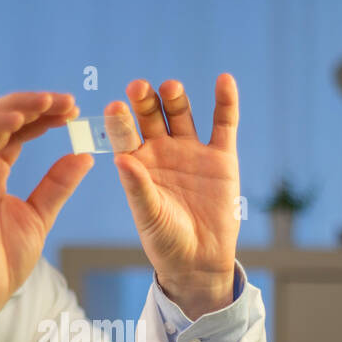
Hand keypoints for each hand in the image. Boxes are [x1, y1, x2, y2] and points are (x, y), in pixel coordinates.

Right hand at [0, 92, 94, 341]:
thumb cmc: (2, 260)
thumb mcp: (40, 216)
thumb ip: (57, 184)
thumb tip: (82, 157)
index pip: (15, 130)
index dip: (42, 115)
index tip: (72, 111)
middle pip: (0, 117)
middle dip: (33, 103)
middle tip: (68, 102)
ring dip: (16, 104)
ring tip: (50, 101)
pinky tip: (22, 117)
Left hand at [109, 74, 240, 319]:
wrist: (200, 260)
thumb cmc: (166, 241)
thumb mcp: (149, 216)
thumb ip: (137, 187)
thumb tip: (120, 159)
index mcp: (138, 164)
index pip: (125, 135)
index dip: (120, 122)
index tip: (114, 107)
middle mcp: (162, 151)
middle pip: (151, 117)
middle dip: (144, 101)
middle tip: (138, 87)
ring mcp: (191, 151)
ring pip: (182, 114)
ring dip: (176, 98)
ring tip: (171, 87)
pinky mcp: (221, 157)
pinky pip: (224, 124)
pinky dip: (226, 102)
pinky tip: (224, 80)